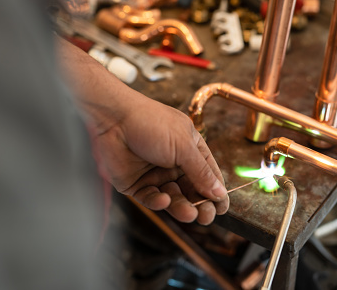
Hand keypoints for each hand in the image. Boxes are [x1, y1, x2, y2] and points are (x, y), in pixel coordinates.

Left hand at [56, 38, 228, 224]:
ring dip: (182, 207)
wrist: (113, 119)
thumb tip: (220, 193)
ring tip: (189, 214)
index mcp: (190, 149)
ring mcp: (155, 175)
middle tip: (206, 216)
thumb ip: (201, 172)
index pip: (209, 174)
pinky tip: (163, 200)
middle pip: (193, 191)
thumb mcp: (183, 146)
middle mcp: (174, 163)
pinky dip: (158, 202)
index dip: (217, 192)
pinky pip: (151, 199)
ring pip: (174, 198)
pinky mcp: (137, 184)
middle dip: (201, 205)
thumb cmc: (151, 123)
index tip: (222, 208)